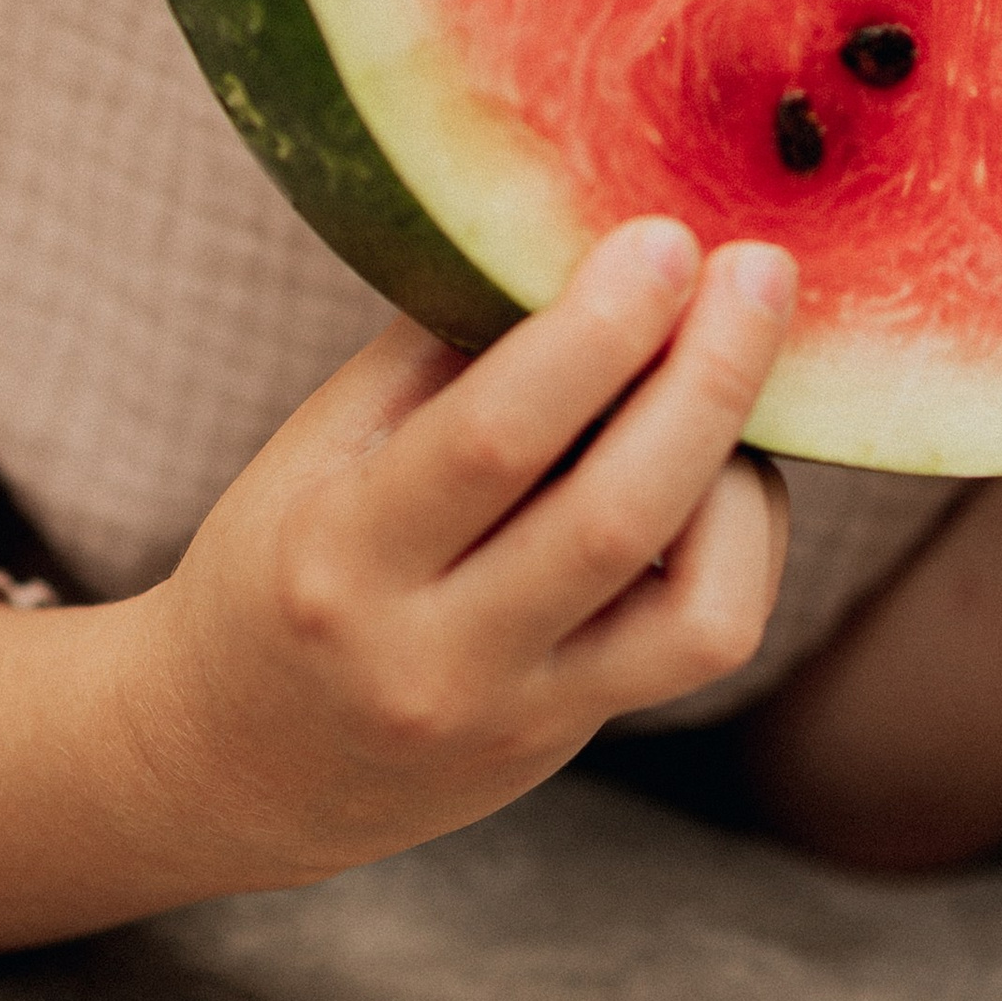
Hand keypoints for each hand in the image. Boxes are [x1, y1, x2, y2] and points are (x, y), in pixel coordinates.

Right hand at [131, 217, 794, 891]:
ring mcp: (515, 714)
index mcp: (342, 556)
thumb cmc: (279, 565)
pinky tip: (726, 472)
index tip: (665, 237)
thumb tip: (581, 236)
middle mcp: (430, 656)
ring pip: (695, 607)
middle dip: (708, 378)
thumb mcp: (318, 449)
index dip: (596, 331)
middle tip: (762, 269)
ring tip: (740, 376)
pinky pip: (704, 638)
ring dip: (744, 471)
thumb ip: (441, 352)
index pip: (492, 436)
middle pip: (614, 517)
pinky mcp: (574, 735)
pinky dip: (741, 539)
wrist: (239, 765)